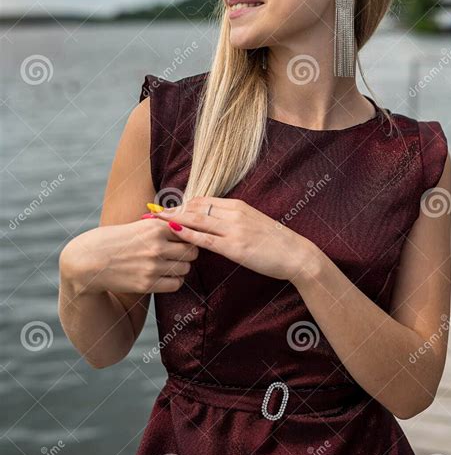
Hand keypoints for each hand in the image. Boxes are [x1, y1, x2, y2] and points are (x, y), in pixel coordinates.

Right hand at [60, 219, 198, 294]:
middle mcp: (156, 246)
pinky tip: (165, 277)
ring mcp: (152, 266)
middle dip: (187, 253)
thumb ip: (161, 226)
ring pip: (186, 268)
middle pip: (191, 251)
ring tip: (170, 265)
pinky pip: (176, 284)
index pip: (188, 231)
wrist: (88, 261)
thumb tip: (186, 225)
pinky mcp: (147, 284)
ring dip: (181, 268)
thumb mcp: (138, 225)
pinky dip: (174, 281)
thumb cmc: (113, 240)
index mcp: (155, 227)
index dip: (187, 236)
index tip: (182, 240)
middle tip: (178, 254)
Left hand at [154, 196, 320, 283]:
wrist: (296, 254)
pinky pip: (205, 239)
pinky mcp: (235, 247)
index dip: (181, 204)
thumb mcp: (252, 223)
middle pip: (195, 206)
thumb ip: (232, 220)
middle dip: (171, 209)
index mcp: (237, 205)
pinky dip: (187, 234)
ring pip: (197, 219)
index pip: (202, 200)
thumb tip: (212, 222)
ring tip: (153, 221)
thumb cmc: (274, 242)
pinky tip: (173, 233)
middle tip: (151, 213)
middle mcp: (233, 212)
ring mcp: (234, 229)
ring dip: (173, 219)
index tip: (165, 208)